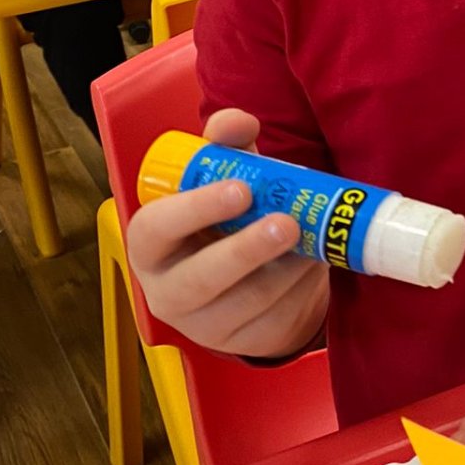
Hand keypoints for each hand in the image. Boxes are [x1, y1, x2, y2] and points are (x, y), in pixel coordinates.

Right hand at [125, 107, 328, 357]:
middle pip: (198, 279)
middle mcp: (167, 289)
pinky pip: (276, 318)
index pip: (155, 229)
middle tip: (287, 222)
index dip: (194, 210)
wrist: (252, 278)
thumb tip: (237, 122)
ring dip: (286, 268)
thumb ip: (227, 146)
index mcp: (152, 243)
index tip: (240, 188)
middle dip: (245, 251)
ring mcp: (205, 325)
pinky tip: (313, 264)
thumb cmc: (227, 220)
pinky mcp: (243, 343)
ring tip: (311, 239)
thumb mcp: (225, 179)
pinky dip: (302, 288)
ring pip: (247, 302)